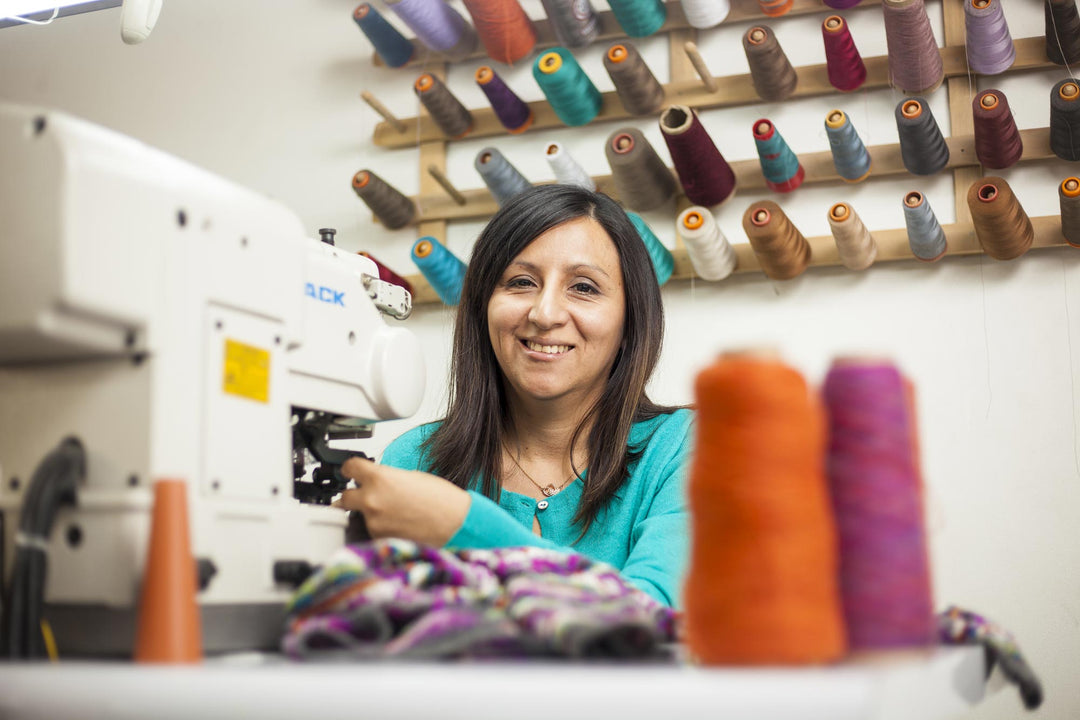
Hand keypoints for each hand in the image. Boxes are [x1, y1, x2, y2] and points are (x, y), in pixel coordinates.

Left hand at [333, 457, 470, 546]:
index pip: (349, 467)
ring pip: (358, 517)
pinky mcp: (379, 539)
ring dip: (370, 514)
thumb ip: (388, 478)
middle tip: (364, 496)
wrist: (457, 525)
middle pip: (344, 496)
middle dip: (352, 496)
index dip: (350, 469)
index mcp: (380, 478)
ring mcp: (374, 522)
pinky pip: (371, 531)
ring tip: (394, 514)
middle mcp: (372, 500)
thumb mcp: (412, 477)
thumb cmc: (442, 500)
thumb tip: (376, 481)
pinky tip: (398, 525)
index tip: (350, 471)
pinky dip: (380, 528)